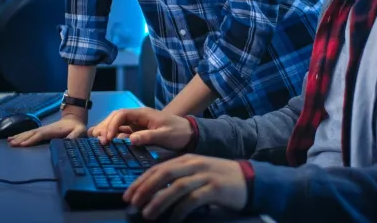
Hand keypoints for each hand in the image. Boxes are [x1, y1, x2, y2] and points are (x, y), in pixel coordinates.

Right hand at [8, 115, 85, 146]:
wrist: (74, 119)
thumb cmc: (77, 128)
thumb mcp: (79, 131)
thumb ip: (75, 136)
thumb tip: (68, 141)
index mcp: (52, 130)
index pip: (40, 135)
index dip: (32, 139)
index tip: (22, 144)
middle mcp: (45, 129)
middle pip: (31, 134)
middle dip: (21, 139)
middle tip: (12, 144)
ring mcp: (42, 129)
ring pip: (28, 133)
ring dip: (19, 137)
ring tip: (9, 142)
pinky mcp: (40, 131)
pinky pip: (29, 134)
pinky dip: (20, 136)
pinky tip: (12, 138)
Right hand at [87, 108, 192, 150]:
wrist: (188, 134)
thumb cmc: (178, 132)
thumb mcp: (165, 135)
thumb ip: (148, 136)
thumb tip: (130, 139)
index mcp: (143, 114)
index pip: (122, 114)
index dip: (112, 125)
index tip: (108, 138)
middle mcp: (137, 117)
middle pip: (115, 117)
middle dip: (105, 127)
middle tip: (100, 142)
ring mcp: (136, 124)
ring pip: (116, 124)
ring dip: (106, 130)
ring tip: (97, 141)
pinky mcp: (137, 132)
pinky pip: (121, 132)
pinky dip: (112, 136)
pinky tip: (106, 142)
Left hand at [124, 155, 246, 221]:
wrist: (248, 179)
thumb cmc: (218, 178)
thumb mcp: (196, 172)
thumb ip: (178, 178)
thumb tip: (152, 193)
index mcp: (186, 159)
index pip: (157, 168)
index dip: (141, 181)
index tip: (128, 194)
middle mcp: (193, 164)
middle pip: (164, 174)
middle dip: (145, 189)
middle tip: (133, 203)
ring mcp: (204, 175)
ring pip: (176, 187)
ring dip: (159, 201)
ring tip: (147, 214)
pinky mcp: (215, 188)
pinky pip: (193, 200)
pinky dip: (180, 211)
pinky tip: (173, 220)